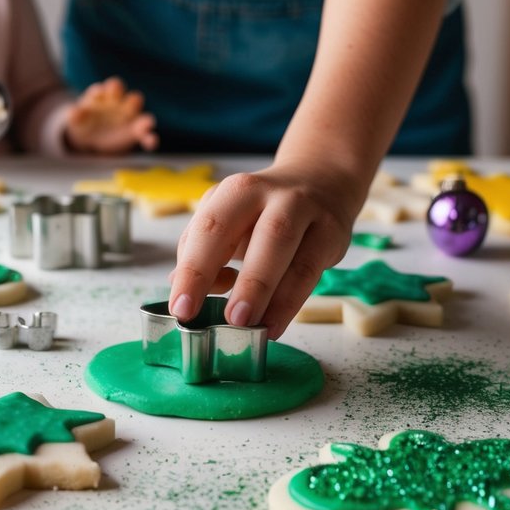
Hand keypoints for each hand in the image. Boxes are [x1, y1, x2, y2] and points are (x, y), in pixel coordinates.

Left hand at [65, 77, 157, 153]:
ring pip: (142, 116)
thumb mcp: (75, 119)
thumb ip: (75, 115)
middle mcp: (122, 105)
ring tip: (147, 123)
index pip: (113, 87)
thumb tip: (73, 111)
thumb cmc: (83, 123)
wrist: (89, 139)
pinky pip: (146, 136)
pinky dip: (150, 139)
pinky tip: (151, 142)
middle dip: (132, 102)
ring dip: (145, 119)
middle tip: (129, 101)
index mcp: (108, 96)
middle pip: (131, 98)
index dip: (110, 89)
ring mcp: (130, 119)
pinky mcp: (135, 134)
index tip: (103, 92)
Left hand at [169, 160, 365, 339]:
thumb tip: (178, 284)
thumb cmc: (265, 212)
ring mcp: (304, 210)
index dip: (193, 269)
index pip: (208, 228)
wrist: (321, 183)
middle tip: (218, 319)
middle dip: (234, 278)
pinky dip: (290, 302)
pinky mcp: (331, 233)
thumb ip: (203, 249)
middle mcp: (270, 194)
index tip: (181, 309)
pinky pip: (309, 270)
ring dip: (262, 289)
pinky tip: (273, 325)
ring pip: (281, 246)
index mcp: (236, 192)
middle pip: (245, 231)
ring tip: (247, 326)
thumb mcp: (229, 222)